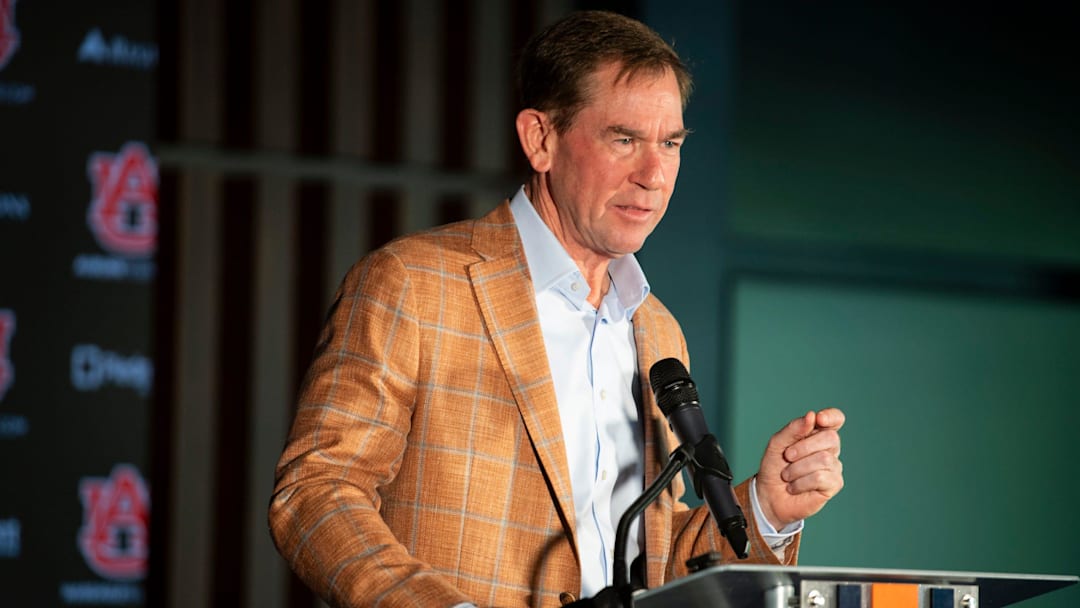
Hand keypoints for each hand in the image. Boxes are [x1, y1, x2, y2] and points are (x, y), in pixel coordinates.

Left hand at [755, 408, 844, 529]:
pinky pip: (820, 477)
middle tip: (787, 457)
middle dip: (803, 447)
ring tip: (787, 475)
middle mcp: (830, 448)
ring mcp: (834, 466)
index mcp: (817, 434)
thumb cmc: (775, 466)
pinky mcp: (834, 484)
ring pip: (824, 459)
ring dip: (797, 468)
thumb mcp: (777, 443)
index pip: (836, 419)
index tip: (819, 419)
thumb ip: (794, 429)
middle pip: (830, 438)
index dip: (832, 416)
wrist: (769, 494)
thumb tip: (812, 416)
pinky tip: (794, 486)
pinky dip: (800, 482)